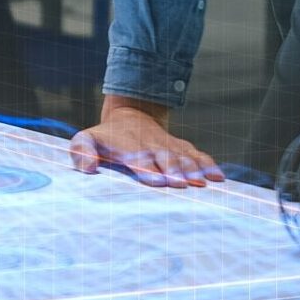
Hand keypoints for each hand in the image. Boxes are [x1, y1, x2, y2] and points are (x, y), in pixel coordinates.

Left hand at [69, 95, 224, 187]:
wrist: (131, 115)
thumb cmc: (107, 137)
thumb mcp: (87, 139)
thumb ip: (81, 151)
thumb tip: (86, 167)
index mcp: (128, 146)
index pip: (138, 158)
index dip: (147, 168)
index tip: (157, 180)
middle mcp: (151, 145)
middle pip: (164, 157)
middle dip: (172, 169)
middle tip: (180, 183)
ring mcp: (168, 145)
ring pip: (183, 156)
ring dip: (192, 169)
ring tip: (201, 183)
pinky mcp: (182, 147)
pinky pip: (197, 154)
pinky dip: (208, 164)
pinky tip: (218, 177)